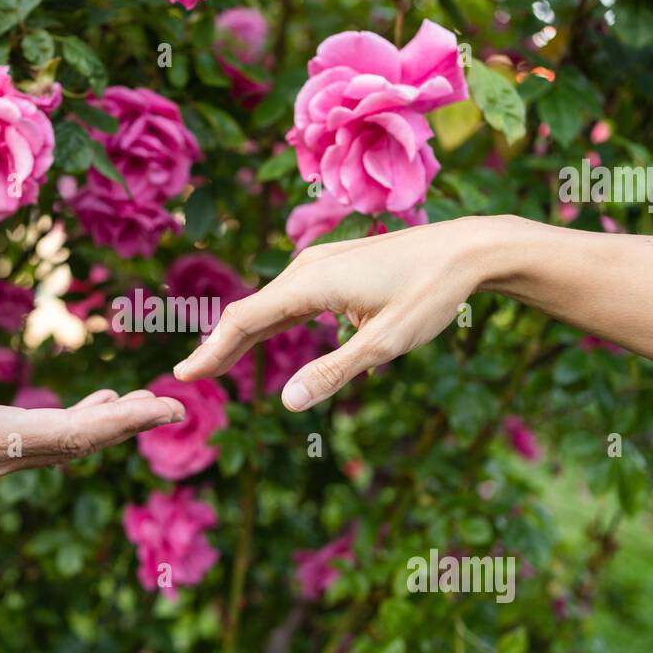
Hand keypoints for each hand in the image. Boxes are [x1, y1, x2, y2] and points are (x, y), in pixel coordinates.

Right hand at [0, 346, 186, 477]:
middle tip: (176, 406)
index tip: (166, 407)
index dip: (123, 421)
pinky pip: (51, 438)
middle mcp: (1, 457)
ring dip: (111, 426)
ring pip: (70, 443)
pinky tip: (101, 405)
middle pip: (81, 443)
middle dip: (130, 425)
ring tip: (150, 405)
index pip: (72, 433)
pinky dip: (84, 422)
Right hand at [173, 217, 496, 411]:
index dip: (212, 351)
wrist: (468, 249)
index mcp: (311, 284)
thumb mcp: (386, 342)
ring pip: (269, 304)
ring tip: (217, 362)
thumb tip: (286, 403)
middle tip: (191, 376)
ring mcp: (320, 263)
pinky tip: (264, 335)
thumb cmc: (431, 295)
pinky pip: (289, 297)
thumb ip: (334, 372)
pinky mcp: (335, 266)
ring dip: (242, 334)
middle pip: (250, 311)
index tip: (184, 375)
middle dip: (220, 346)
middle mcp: (307, 268)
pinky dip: (268, 320)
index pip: (244, 321)